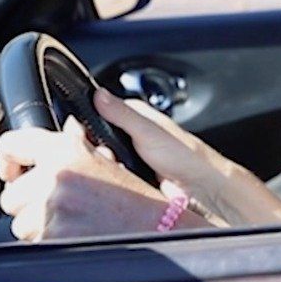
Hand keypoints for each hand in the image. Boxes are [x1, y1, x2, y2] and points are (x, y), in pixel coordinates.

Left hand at [0, 117, 204, 241]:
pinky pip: (31, 242)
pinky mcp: (51, 236)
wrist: (156, 229)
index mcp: (67, 149)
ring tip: (71, 223)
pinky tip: (73, 236)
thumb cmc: (136, 198)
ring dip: (39, 227)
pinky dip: (47, 243)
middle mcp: (56, 175)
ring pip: (19, 223)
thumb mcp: (108, 158)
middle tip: (59, 206)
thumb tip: (64, 130)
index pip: (13, 144)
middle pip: (11, 195)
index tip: (12, 171)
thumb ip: (78, 144)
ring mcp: (52, 207)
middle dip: (29, 204)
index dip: (8, 160)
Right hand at [91, 86, 230, 202]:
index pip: (96, 114)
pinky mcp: (130, 177)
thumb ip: (123, 114)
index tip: (80, 137)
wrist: (200, 187)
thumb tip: (99, 94)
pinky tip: (118, 184)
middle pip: (96, 141)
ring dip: (104, 168)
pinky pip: (111, 178)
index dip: (85, 126)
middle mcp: (130, 134)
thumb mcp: (148, 131)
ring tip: (116, 170)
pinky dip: (111, 181)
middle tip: (107, 157)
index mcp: (134, 115)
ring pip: (101, 161)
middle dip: (95, 152)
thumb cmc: (184, 155)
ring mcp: (129, 156)